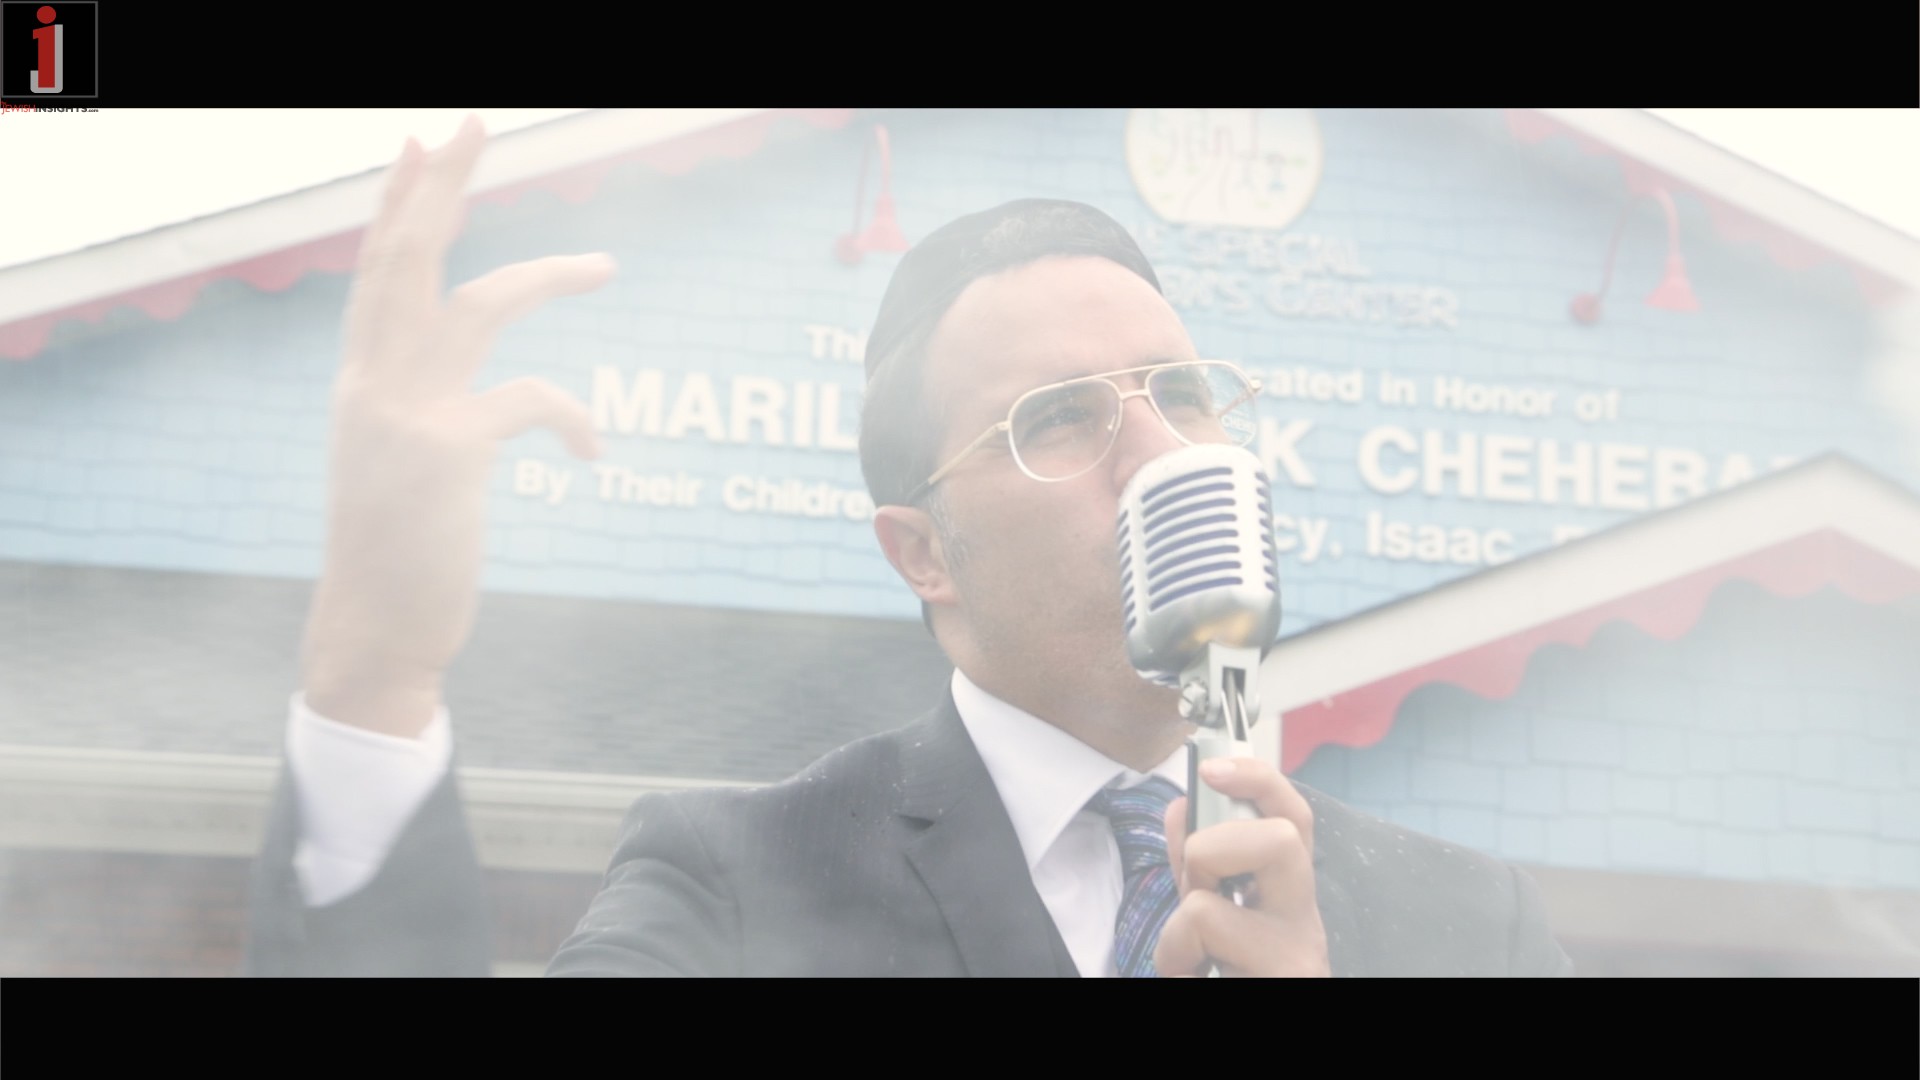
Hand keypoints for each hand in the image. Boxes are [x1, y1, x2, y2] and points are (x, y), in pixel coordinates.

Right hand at [302, 114, 616, 735]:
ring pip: (479, 305)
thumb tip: (461, 381)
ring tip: (606, 265)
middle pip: (408, 256)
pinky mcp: (448, 451)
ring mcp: (406, 411)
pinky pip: (533, 401)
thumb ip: (415, 407)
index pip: (378, 272)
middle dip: (443, 187)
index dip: (398, 207)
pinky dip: (576, 420)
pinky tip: (594, 455)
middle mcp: (372, 383)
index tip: (417, 149)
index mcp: (362, 381)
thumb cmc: (399, 552)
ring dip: (547, 276)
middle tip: (474, 124)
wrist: (376, 630)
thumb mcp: (393, 464)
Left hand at [1155, 757, 1329, 976]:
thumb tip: (1180, 806)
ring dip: (1190, 904)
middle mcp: (1303, 919)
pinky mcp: (1285, 977)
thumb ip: (1196, 867)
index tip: (1212, 768)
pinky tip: (1188, 976)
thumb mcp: (1210, 919)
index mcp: (1287, 895)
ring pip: (1235, 882)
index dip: (1257, 778)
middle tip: (1201, 887)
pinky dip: (1174, 953)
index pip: (1293, 814)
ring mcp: (1296, 953)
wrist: (1261, 1018)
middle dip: (1215, 847)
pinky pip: (1206, 929)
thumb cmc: (1240, 978)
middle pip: (1283, 835)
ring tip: (1192, 948)